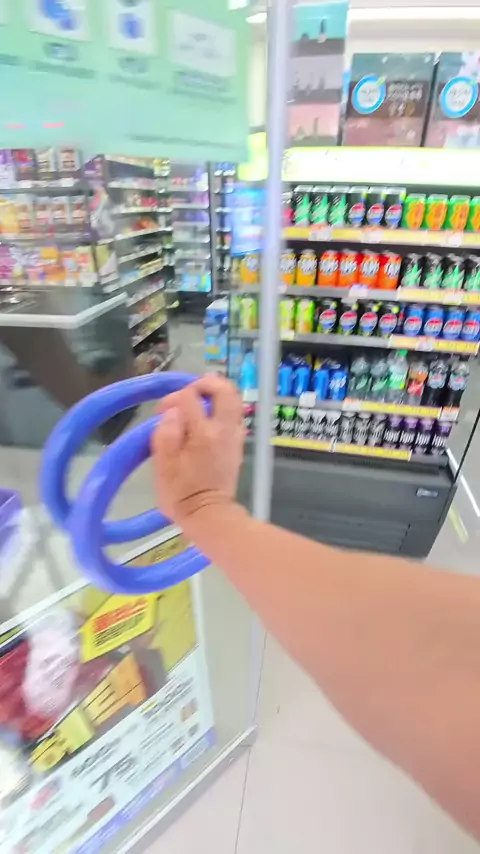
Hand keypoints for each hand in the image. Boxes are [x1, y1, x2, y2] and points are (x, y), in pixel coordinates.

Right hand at [151, 375, 244, 533]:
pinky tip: (206, 421)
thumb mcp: (163, 466)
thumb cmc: (181, 493)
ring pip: (233, 402)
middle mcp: (223, 430)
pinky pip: (234, 417)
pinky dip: (221, 410)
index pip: (190, 397)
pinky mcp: (237, 445)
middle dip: (206, 384)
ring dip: (216, 396)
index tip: (161, 413)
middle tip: (189, 392)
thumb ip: (166, 434)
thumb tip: (172, 413)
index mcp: (202, 433)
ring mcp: (234, 437)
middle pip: (225, 391)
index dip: (173, 399)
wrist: (209, 516)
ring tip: (197, 403)